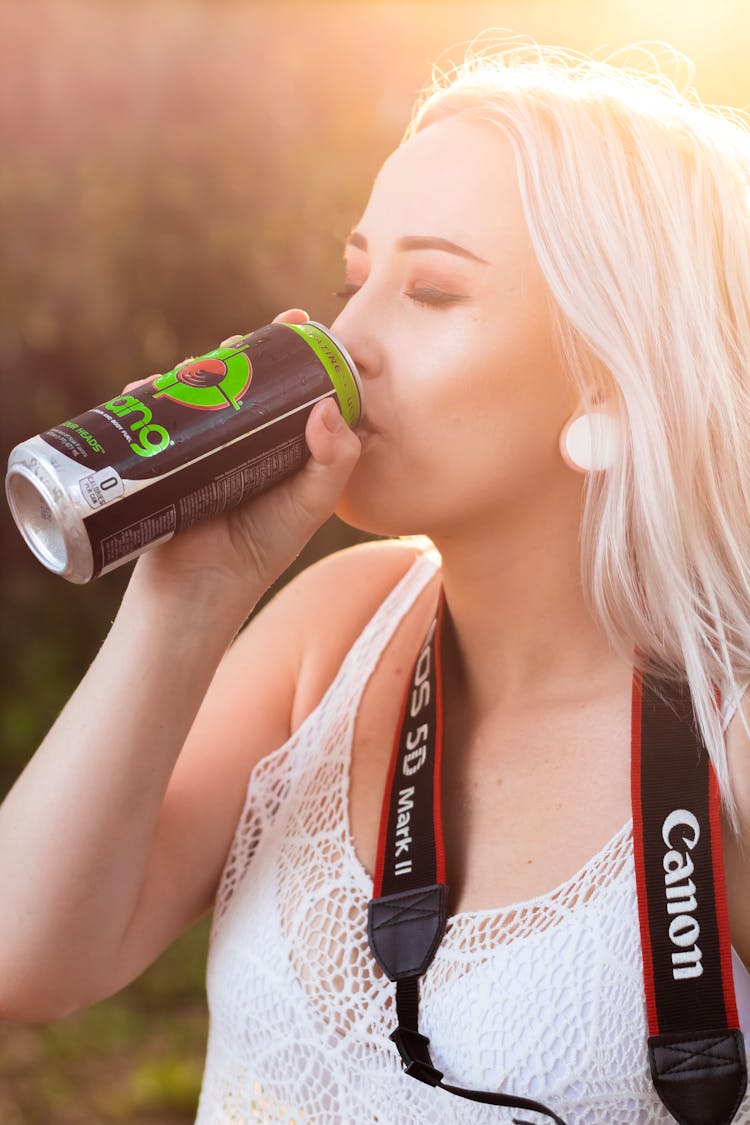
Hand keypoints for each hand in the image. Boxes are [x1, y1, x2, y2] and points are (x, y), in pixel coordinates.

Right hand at [130, 309, 361, 603]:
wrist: (203, 586)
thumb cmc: (263, 548)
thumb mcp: (311, 504)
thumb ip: (335, 461)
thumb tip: (327, 407)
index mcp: (281, 443)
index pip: (289, 387)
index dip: (294, 353)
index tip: (299, 323)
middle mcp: (242, 438)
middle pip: (238, 379)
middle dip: (238, 352)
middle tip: (241, 342)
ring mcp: (202, 445)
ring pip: (196, 390)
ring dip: (192, 367)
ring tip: (194, 364)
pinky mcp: (164, 456)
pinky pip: (153, 416)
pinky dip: (146, 395)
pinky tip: (145, 388)